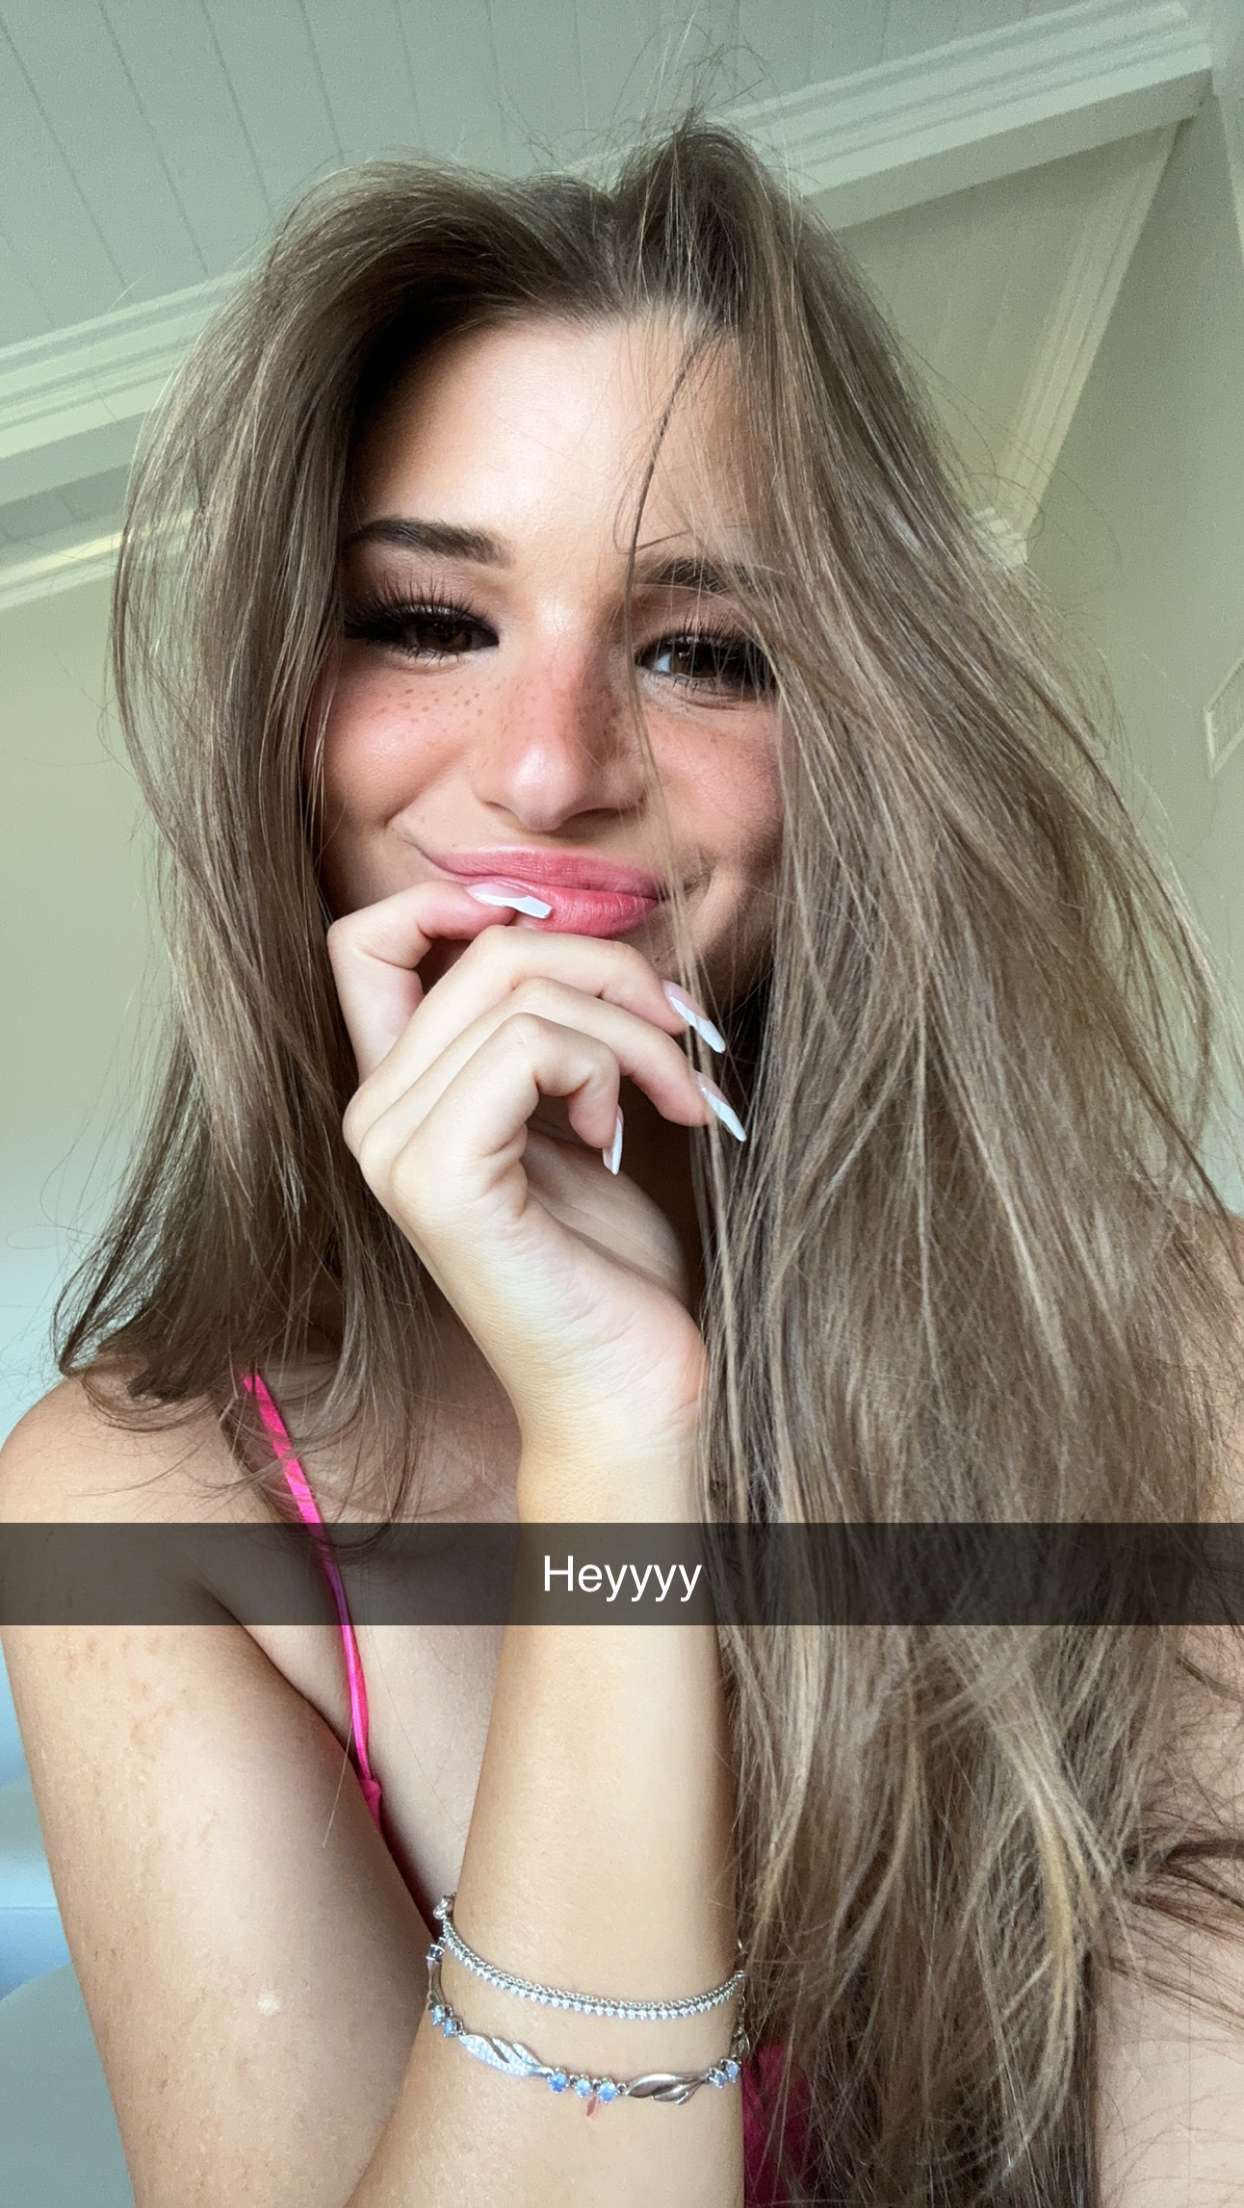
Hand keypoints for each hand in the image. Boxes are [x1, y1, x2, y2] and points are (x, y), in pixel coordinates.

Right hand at [328, 882, 741, 1473]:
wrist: (628, 1385)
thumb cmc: (612, 1262)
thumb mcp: (576, 1112)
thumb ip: (549, 1028)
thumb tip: (584, 929)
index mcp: (395, 1096)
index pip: (366, 941)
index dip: (455, 902)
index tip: (564, 932)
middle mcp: (372, 1117)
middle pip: (485, 951)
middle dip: (610, 972)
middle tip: (682, 1035)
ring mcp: (394, 1149)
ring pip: (521, 992)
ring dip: (631, 1033)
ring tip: (673, 1100)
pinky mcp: (439, 1179)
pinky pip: (528, 1046)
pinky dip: (604, 1069)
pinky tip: (620, 1133)